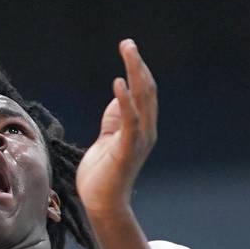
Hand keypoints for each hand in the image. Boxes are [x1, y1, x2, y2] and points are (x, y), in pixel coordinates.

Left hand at [76, 39, 155, 225]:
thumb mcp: (108, 138)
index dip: (138, 69)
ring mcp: (138, 140)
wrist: (102, 205)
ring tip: (128, 51)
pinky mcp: (126, 150)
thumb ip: (115, 118)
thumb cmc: (103, 175)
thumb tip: (120, 96)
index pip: (144, 93)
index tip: (128, 48)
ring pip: (142, 100)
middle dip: (138, 65)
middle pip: (146, 90)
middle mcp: (145, 131)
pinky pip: (129, 121)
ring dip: (135, 73)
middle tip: (128, 43)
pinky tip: (119, 83)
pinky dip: (125, 100)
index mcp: (142, 128)